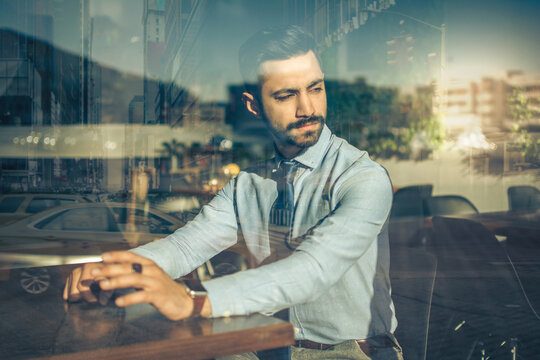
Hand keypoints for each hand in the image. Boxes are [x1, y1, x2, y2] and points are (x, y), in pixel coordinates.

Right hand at [63, 262, 112, 304]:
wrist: (105, 269)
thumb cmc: (109, 276)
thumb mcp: (111, 282)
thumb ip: (107, 292)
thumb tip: (102, 302)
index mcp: (87, 269)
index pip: (82, 288)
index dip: (89, 297)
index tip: (97, 300)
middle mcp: (77, 271)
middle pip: (73, 294)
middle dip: (83, 299)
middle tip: (93, 300)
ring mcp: (71, 275)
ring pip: (68, 296)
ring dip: (78, 300)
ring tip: (89, 298)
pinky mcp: (68, 280)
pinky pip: (65, 295)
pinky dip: (73, 300)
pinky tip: (83, 298)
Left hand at [83, 251, 210, 319]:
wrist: (183, 300)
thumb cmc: (161, 288)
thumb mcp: (147, 278)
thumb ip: (131, 275)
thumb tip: (108, 274)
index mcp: (148, 264)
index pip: (130, 256)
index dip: (116, 255)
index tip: (101, 256)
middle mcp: (152, 270)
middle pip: (129, 267)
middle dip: (110, 269)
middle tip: (94, 272)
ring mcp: (155, 282)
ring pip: (134, 279)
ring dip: (116, 281)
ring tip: (102, 285)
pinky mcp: (158, 295)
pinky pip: (141, 296)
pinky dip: (129, 298)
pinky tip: (118, 302)